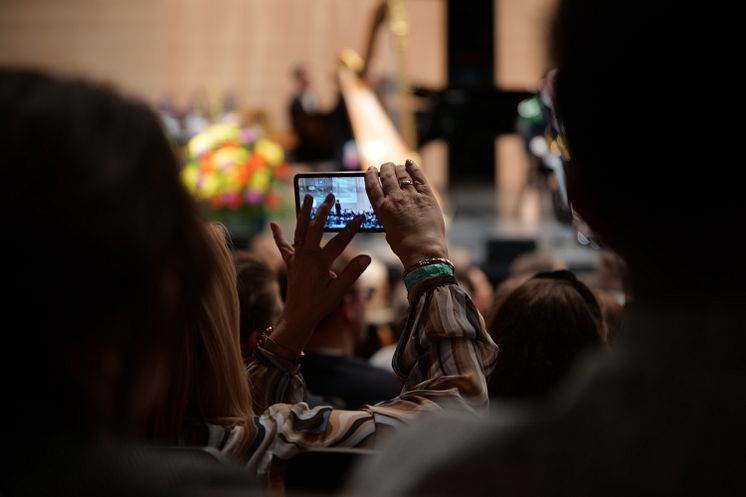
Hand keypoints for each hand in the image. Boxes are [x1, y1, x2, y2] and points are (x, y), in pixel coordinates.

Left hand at [269, 193, 370, 353]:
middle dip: (323, 211)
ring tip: (307, 197)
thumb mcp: (339, 291)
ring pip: (300, 230)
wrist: (298, 317)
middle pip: (316, 228)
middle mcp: (307, 256)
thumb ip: (352, 273)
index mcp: (320, 262)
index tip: (359, 216)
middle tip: (330, 196)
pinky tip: (273, 224)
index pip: (339, 241)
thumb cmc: (320, 305)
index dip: (351, 229)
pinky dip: (278, 235)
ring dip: (304, 213)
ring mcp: (297, 258)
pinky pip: (284, 246)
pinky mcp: (290, 263)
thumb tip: (367, 257)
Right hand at [365, 160, 447, 268]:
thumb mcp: (388, 230)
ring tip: (397, 167)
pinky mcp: (427, 196)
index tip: (370, 169)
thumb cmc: (404, 246)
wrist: (423, 250)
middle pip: (386, 175)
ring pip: (402, 174)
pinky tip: (410, 163)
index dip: (370, 175)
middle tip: (385, 166)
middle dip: (385, 168)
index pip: (372, 185)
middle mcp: (394, 199)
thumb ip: (387, 216)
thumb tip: (390, 208)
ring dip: (398, 168)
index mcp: (382, 209)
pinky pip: (419, 177)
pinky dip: (413, 168)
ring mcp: (411, 196)